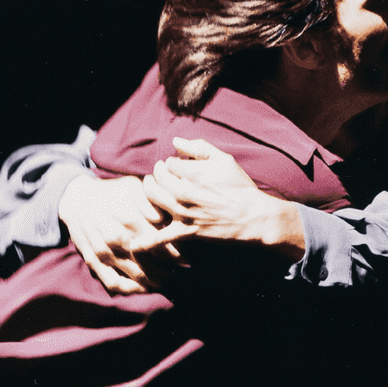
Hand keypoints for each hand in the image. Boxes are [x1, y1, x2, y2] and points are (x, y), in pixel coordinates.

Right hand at [58, 173, 192, 293]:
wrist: (75, 199)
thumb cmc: (110, 192)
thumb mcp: (132, 186)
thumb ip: (150, 201)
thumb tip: (164, 218)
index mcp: (129, 220)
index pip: (160, 244)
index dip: (176, 253)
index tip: (187, 257)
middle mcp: (117, 239)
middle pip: (151, 263)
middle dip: (169, 270)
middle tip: (180, 271)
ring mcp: (104, 253)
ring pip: (135, 276)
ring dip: (153, 281)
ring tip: (165, 280)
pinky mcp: (93, 262)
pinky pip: (114, 283)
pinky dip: (131, 290)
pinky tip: (143, 288)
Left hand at [143, 138, 305, 256]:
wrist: (253, 217)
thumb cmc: (240, 187)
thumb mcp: (224, 160)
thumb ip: (199, 147)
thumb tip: (176, 141)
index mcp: (193, 173)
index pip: (169, 163)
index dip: (172, 162)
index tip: (178, 165)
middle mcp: (184, 192)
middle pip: (158, 178)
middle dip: (158, 173)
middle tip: (162, 173)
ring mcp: (183, 213)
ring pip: (154, 199)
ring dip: (149, 191)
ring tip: (152, 187)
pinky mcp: (186, 231)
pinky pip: (163, 237)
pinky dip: (148, 242)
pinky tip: (134, 245)